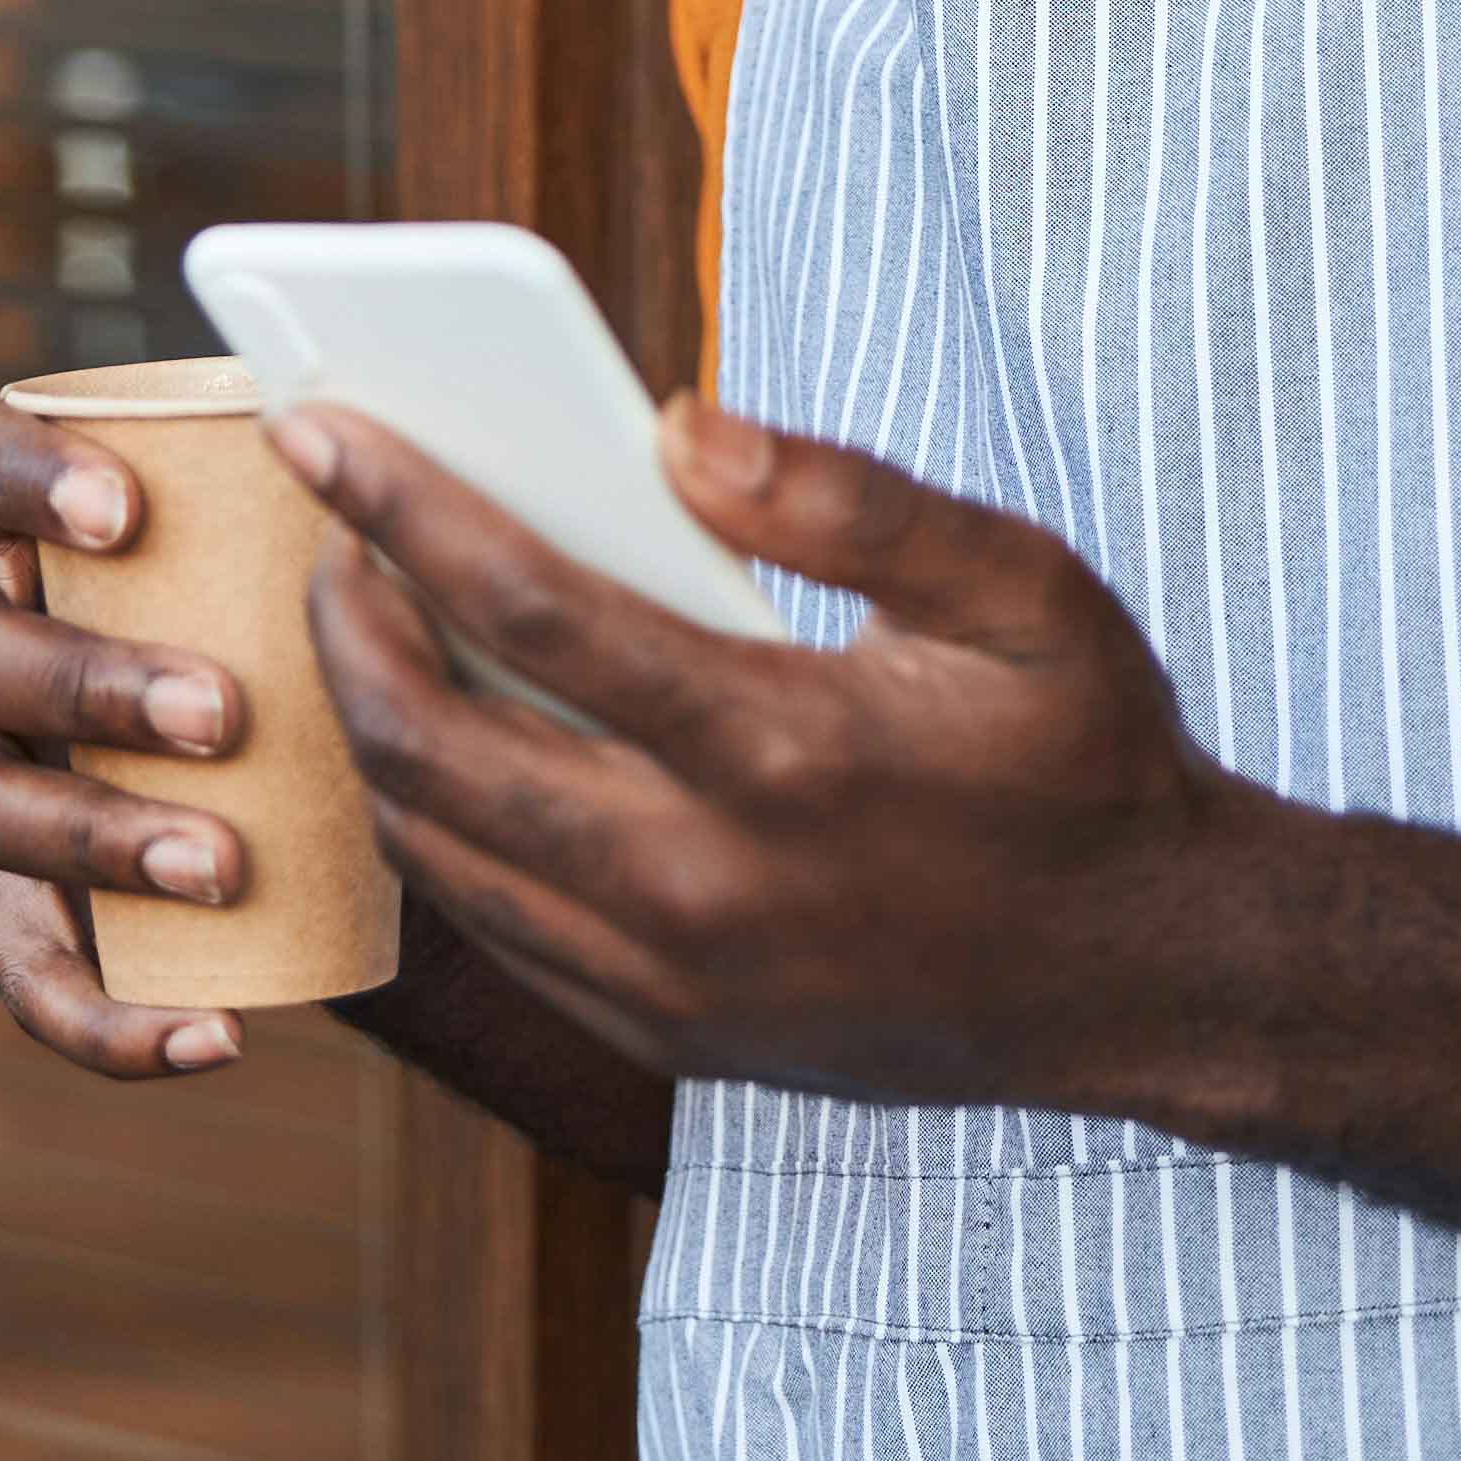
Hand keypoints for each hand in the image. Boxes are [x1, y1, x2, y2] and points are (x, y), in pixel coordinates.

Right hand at [0, 390, 259, 1078]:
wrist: (263, 734)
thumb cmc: (265, 585)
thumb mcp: (271, 526)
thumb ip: (309, 487)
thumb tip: (413, 468)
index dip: (20, 476)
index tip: (128, 509)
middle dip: (88, 684)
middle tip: (222, 712)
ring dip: (101, 841)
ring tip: (221, 866)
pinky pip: (24, 968)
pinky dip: (107, 1016)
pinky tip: (211, 1039)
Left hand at [281, 389, 1253, 1114]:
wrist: (1144, 980)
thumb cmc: (1085, 758)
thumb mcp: (1025, 591)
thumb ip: (853, 498)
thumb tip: (674, 424)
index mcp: (784, 748)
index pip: (527, 605)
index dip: (400, 505)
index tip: (316, 428)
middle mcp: (704, 882)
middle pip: (431, 744)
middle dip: (342, 617)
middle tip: (330, 527)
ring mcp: (674, 981)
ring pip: (435, 850)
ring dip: (370, 725)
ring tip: (369, 621)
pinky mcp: (667, 1036)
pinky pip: (492, 927)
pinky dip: (434, 827)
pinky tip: (444, 742)